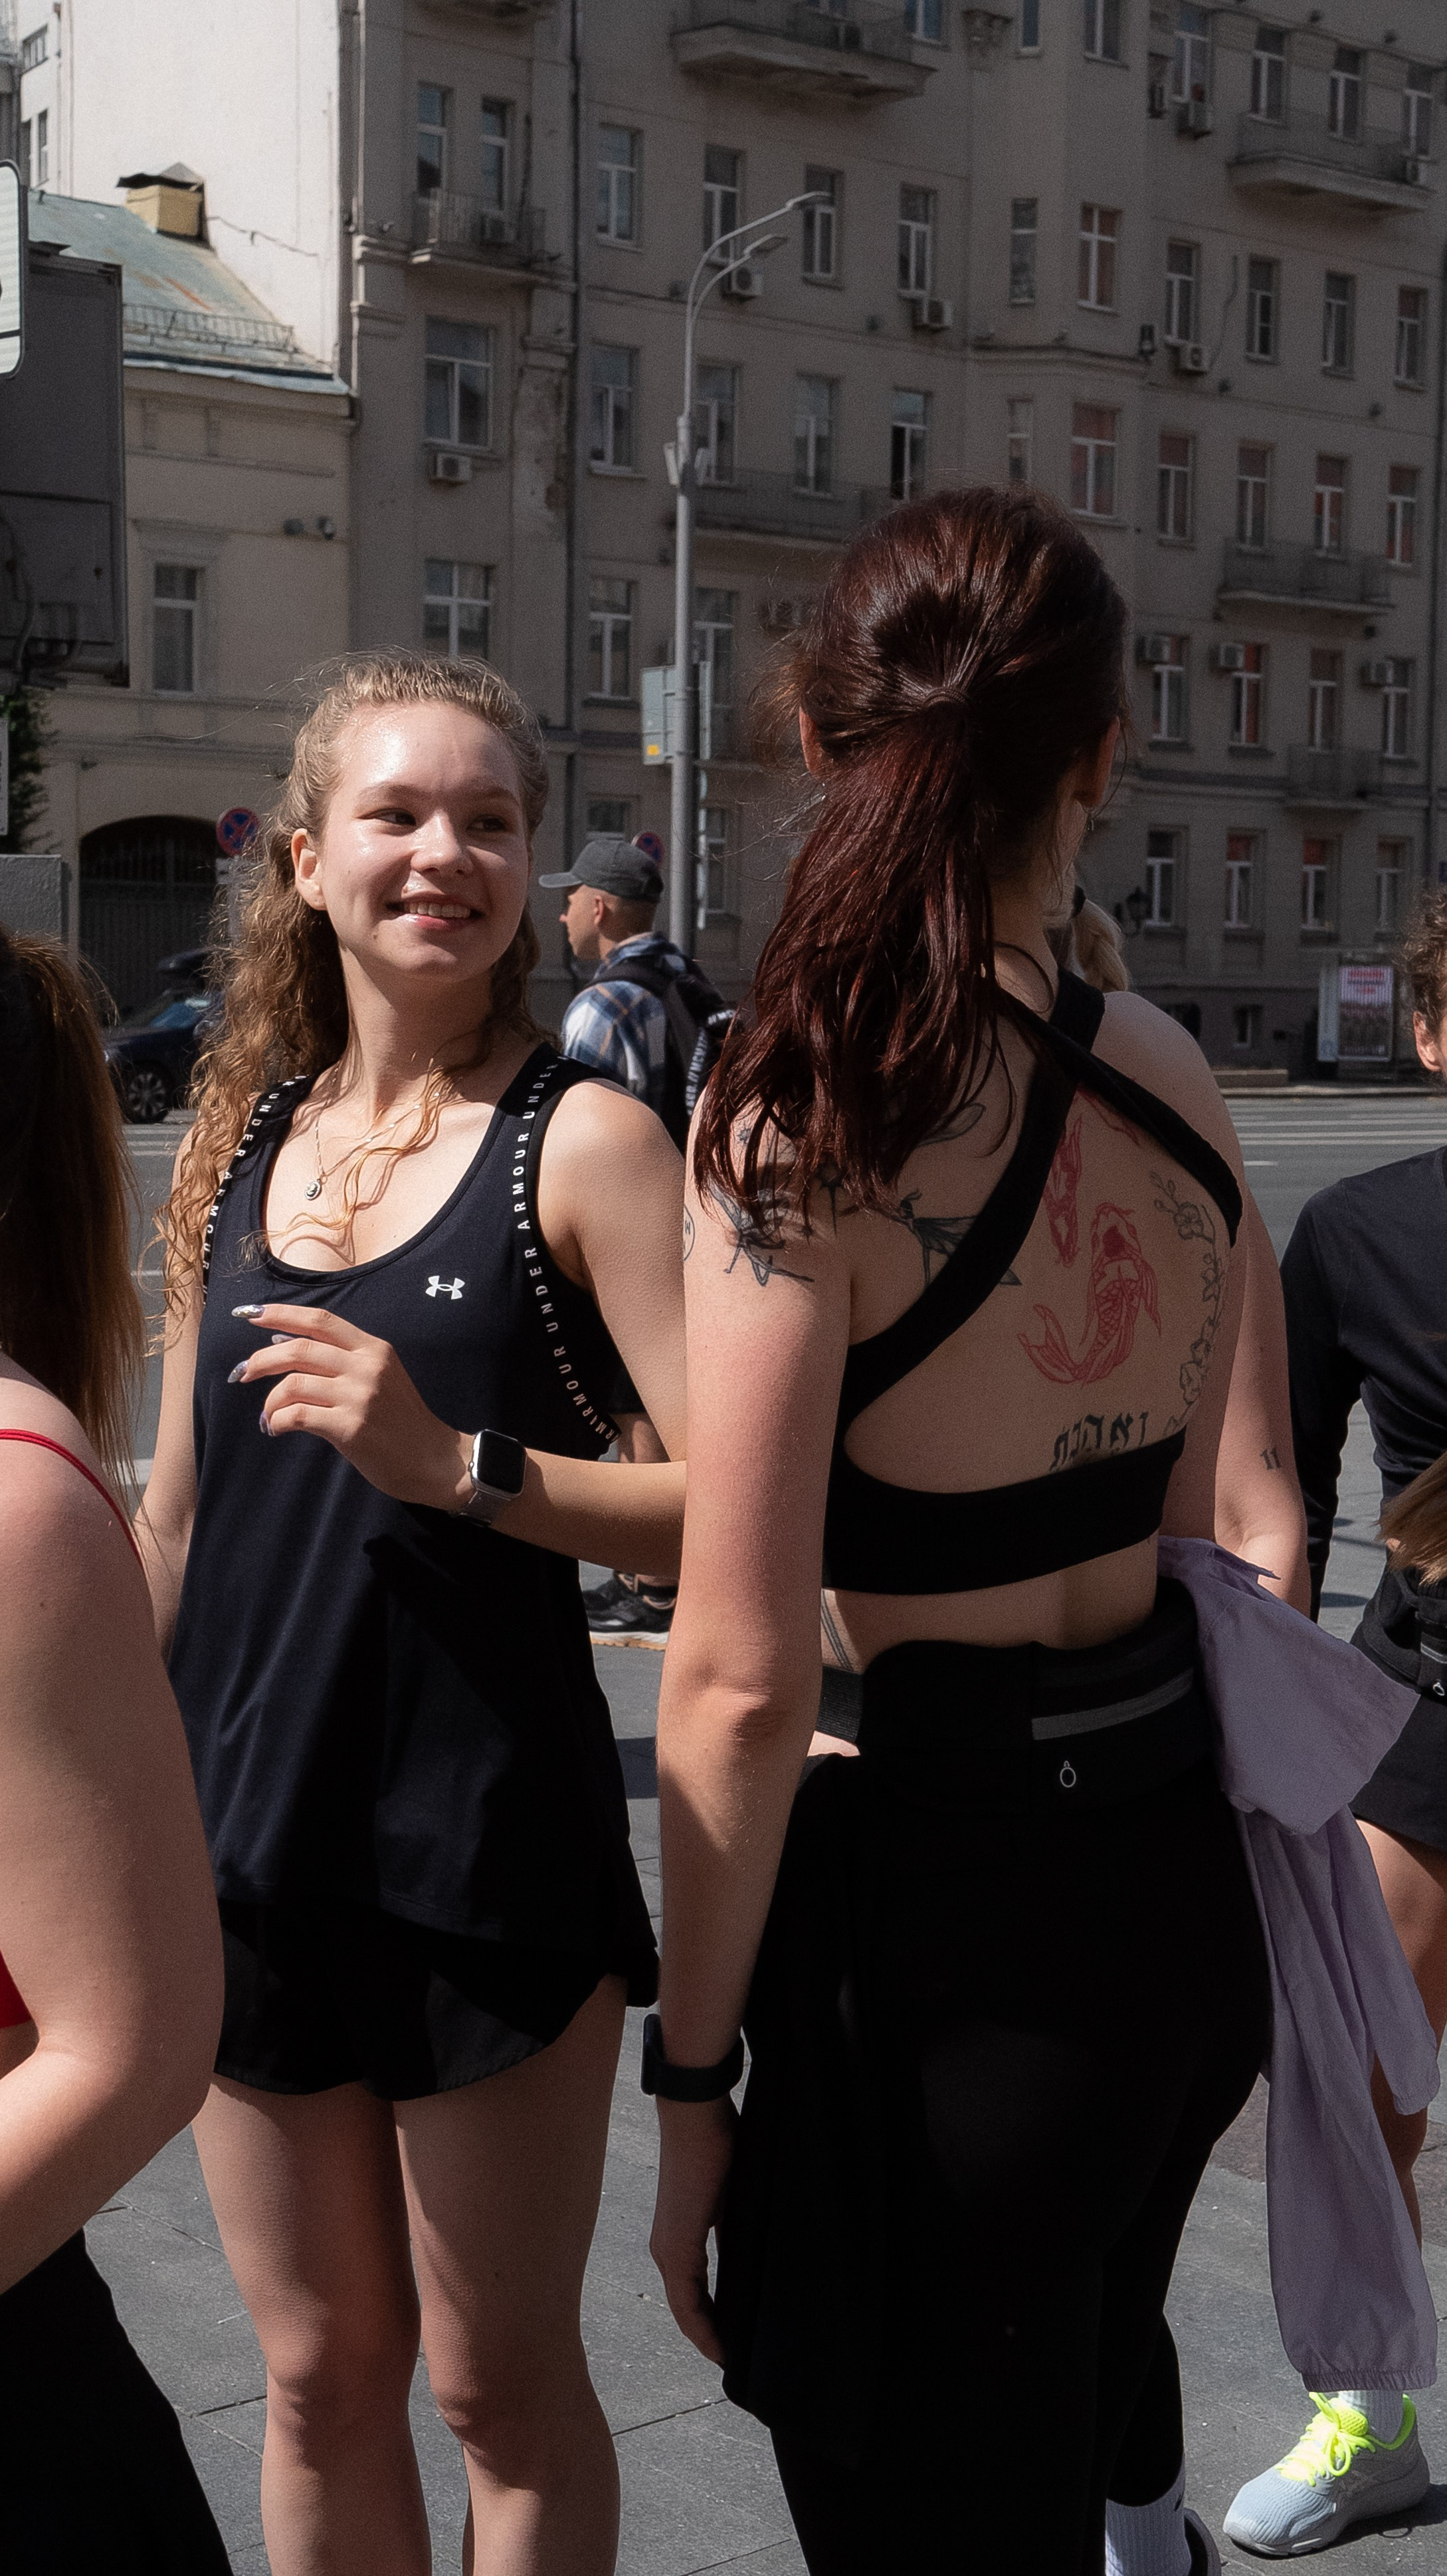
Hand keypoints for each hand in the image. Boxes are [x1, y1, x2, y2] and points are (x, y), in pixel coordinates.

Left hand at [228, 1304, 469, 1508]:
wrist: (433, 1459)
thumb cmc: (402, 1421)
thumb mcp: (381, 1377)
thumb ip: (341, 1359)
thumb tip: (283, 1342)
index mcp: (373, 1348)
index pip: (320, 1320)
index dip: (280, 1313)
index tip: (249, 1314)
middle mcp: (367, 1367)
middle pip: (299, 1348)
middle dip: (260, 1359)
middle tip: (242, 1373)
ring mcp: (360, 1396)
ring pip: (293, 1383)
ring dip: (269, 1400)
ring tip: (268, 1416)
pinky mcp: (351, 1428)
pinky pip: (296, 1415)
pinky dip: (277, 1421)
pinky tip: (276, 1428)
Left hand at [649, 2093, 738, 2365]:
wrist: (695, 2116)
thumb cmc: (717, 2146)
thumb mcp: (733, 2199)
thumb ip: (735, 2231)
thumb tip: (755, 2257)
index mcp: (679, 2239)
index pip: (693, 2295)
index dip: (712, 2324)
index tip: (734, 2346)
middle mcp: (666, 2250)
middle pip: (688, 2310)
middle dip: (711, 2337)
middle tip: (738, 2363)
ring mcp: (668, 2251)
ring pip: (685, 2310)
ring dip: (707, 2337)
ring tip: (732, 2362)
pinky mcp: (676, 2248)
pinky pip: (686, 2302)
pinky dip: (702, 2327)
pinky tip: (720, 2347)